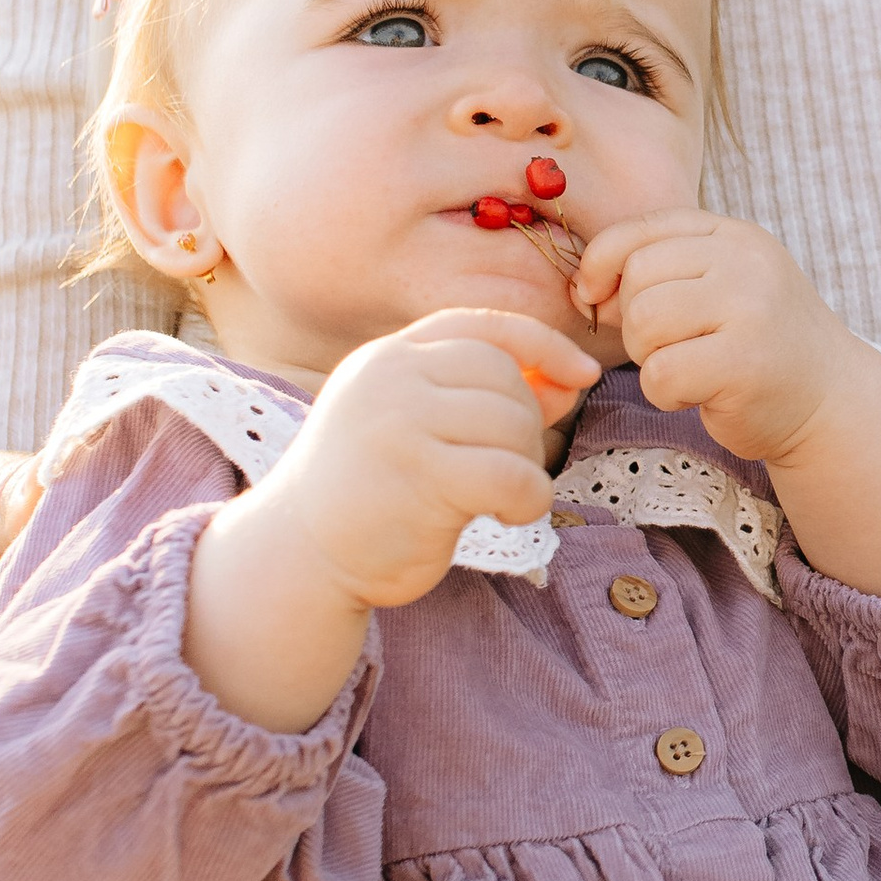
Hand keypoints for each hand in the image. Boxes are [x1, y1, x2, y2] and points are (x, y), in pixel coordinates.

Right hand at [254, 309, 596, 607]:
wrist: (299, 555)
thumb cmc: (369, 492)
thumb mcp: (416, 425)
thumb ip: (482, 397)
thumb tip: (571, 378)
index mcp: (388, 356)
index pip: (484, 325)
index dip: (543, 344)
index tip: (581, 375)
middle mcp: (391, 376)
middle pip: (505, 376)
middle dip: (529, 422)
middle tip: (510, 469)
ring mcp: (401, 422)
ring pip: (514, 423)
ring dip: (529, 465)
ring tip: (503, 495)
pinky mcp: (420, 475)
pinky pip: (513, 475)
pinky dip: (530, 499)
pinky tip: (510, 516)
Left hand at [572, 209, 865, 465]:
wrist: (830, 401)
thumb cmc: (757, 347)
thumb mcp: (718, 287)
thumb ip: (659, 271)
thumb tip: (583, 288)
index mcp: (733, 235)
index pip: (641, 230)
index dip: (602, 264)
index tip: (596, 297)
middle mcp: (746, 261)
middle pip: (637, 278)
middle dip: (634, 321)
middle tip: (672, 347)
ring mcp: (750, 309)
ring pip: (644, 322)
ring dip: (649, 358)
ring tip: (688, 368)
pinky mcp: (744, 363)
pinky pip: (661, 373)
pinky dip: (666, 394)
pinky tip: (698, 395)